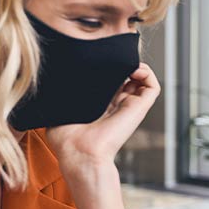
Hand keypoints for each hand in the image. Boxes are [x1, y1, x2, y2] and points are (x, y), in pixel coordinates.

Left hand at [45, 64, 159, 169]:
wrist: (80, 153)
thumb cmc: (67, 141)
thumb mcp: (59, 110)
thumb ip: (59, 95)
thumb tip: (56, 78)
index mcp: (100, 106)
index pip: (110, 82)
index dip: (106, 68)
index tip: (97, 58)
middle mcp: (117, 105)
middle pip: (127, 77)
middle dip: (121, 63)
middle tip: (110, 56)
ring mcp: (129, 106)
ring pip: (142, 79)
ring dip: (136, 65)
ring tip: (123, 61)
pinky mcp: (139, 108)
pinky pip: (152, 86)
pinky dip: (147, 72)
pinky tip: (132, 69)